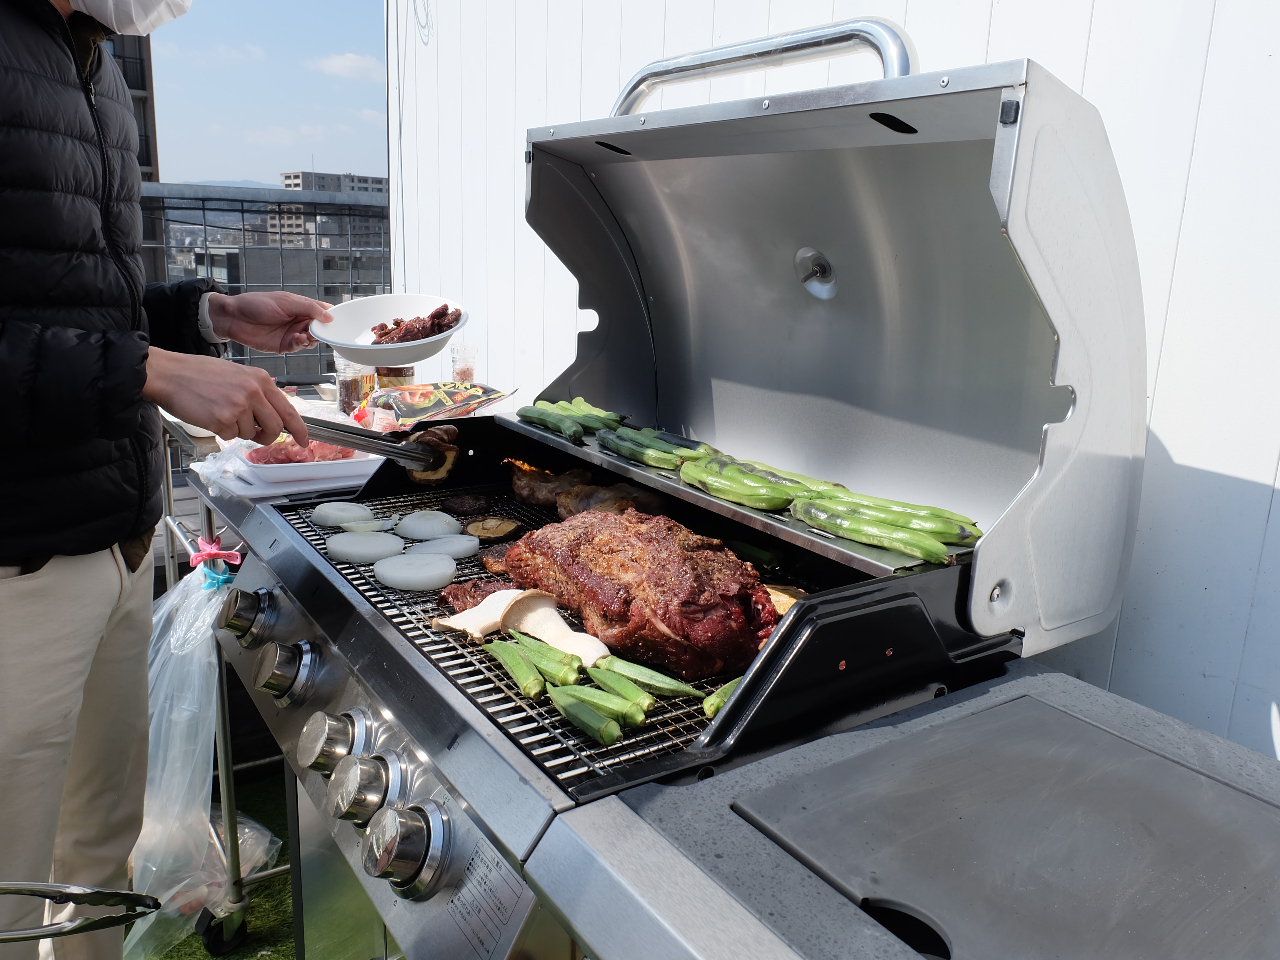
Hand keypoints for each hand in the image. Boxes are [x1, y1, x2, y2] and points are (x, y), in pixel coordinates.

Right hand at [143, 348, 308, 445]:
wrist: (169, 374)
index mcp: (260, 379)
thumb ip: (257, 392)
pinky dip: (222, 431)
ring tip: (221, 412)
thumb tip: (274, 415)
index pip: (289, 409)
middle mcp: (253, 391)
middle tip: (256, 434)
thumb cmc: (198, 374)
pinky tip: (210, 415)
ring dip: (238, 430)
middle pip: (275, 427)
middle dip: (266, 436)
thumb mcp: (237, 374)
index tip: (305, 440)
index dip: (300, 429)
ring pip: (250, 433)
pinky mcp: (223, 419)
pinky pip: (231, 436)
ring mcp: (239, 406)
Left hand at [208, 291, 332, 353]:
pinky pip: (299, 347)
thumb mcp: (286, 302)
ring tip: (307, 335)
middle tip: (321, 331)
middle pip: (320, 329)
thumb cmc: (256, 304)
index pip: (323, 312)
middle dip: (323, 331)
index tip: (339, 321)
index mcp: (301, 307)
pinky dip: (301, 344)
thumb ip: (309, 308)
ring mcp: (292, 334)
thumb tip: (330, 316)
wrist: (233, 317)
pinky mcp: (284, 346)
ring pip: (311, 340)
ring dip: (312, 339)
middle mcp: (299, 321)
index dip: (331, 317)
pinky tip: (298, 339)